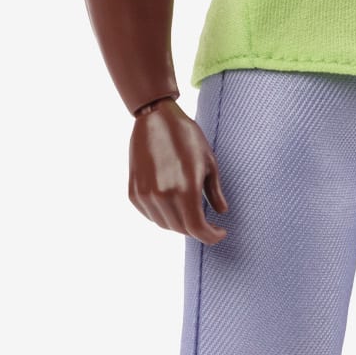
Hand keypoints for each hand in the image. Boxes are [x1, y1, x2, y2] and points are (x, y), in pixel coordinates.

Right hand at [129, 100, 227, 243]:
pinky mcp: (134, 192)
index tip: (220, 232)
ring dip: (180, 223)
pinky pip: (150, 215)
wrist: (155, 118)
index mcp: (185, 189)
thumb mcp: (209, 162)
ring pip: (165, 225)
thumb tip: (221, 212)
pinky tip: (172, 203)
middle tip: (207, 221)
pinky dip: (163, 215)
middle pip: (182, 229)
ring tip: (190, 210)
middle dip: (197, 229)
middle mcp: (163, 195)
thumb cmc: (187, 137)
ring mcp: (146, 195)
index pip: (198, 229)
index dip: (211, 236)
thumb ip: (214, 191)